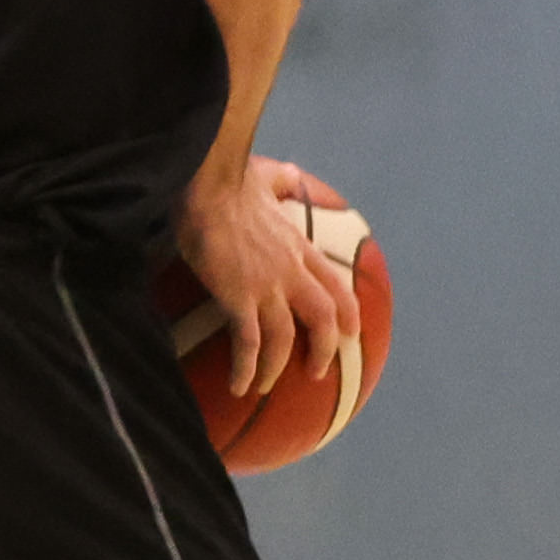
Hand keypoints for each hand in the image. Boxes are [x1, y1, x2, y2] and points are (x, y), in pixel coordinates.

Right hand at [180, 157, 357, 402]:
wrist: (207, 184)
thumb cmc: (230, 180)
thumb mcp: (265, 180)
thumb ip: (279, 181)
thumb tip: (288, 172)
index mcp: (298, 246)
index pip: (335, 284)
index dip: (347, 312)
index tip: (351, 333)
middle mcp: (291, 270)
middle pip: (323, 316)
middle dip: (324, 348)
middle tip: (315, 373)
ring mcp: (267, 286)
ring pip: (285, 338)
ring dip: (277, 367)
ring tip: (263, 387)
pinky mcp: (238, 296)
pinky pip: (249, 343)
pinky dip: (247, 368)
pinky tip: (238, 385)